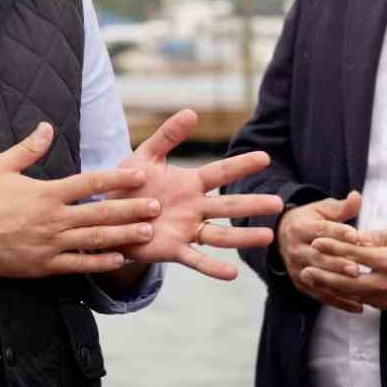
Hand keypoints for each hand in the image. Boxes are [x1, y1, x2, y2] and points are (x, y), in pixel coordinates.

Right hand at [0, 122, 163, 278]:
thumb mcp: (2, 166)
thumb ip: (29, 148)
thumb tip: (47, 126)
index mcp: (47, 192)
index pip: (90, 182)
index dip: (117, 178)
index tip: (140, 175)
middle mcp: (53, 218)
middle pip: (101, 212)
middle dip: (131, 208)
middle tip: (156, 205)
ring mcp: (50, 244)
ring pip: (95, 239)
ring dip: (124, 235)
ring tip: (148, 232)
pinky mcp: (43, 265)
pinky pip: (78, 264)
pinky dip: (100, 262)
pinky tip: (119, 259)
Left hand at [112, 109, 281, 280]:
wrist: (108, 217)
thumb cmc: (129, 185)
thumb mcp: (144, 156)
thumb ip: (167, 136)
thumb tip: (192, 112)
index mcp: (189, 183)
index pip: (219, 173)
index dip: (240, 165)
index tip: (264, 157)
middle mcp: (194, 207)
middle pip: (228, 205)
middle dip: (252, 204)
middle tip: (279, 203)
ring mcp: (187, 230)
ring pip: (220, 235)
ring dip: (243, 237)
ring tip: (268, 237)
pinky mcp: (174, 250)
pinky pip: (196, 260)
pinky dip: (213, 268)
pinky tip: (232, 274)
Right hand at [277, 192, 364, 311]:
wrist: (281, 236)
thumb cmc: (309, 220)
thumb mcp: (321, 210)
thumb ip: (341, 207)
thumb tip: (357, 196)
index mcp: (300, 227)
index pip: (321, 230)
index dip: (338, 233)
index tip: (356, 235)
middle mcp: (295, 249)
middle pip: (318, 257)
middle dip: (337, 263)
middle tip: (356, 268)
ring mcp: (297, 268)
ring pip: (319, 278)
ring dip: (339, 285)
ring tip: (359, 289)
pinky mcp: (300, 283)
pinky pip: (320, 295)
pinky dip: (339, 302)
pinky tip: (358, 307)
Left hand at [305, 221, 386, 313]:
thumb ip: (383, 236)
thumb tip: (359, 237)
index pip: (354, 253)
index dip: (333, 246)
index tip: (316, 240)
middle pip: (348, 281)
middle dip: (324, 275)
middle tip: (304, 269)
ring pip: (356, 296)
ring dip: (334, 288)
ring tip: (315, 282)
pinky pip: (370, 303)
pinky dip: (352, 297)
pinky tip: (340, 292)